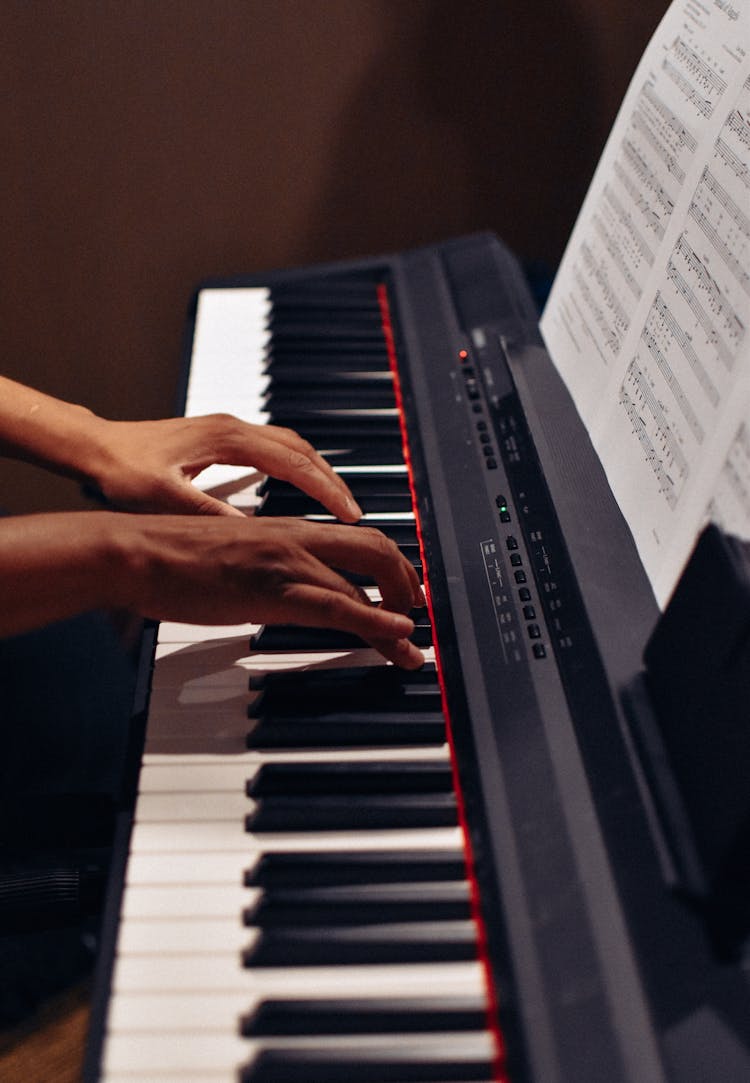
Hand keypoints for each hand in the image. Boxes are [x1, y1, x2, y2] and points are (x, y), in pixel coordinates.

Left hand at [88, 413, 362, 520]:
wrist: (94, 448)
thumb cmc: (122, 470)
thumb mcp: (166, 498)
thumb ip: (210, 514)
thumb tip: (254, 532)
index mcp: (228, 439)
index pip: (294, 463)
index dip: (326, 490)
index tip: (350, 513)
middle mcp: (234, 428)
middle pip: (302, 450)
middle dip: (332, 480)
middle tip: (355, 511)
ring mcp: (228, 431)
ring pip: (291, 446)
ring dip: (317, 471)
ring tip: (337, 501)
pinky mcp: (220, 439)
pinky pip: (274, 449)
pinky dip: (297, 467)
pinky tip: (299, 487)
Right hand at [115, 514, 424, 667]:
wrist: (135, 552)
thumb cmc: (172, 559)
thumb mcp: (234, 559)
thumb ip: (267, 571)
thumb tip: (286, 593)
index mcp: (287, 528)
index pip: (358, 539)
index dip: (392, 566)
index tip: (404, 594)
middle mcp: (296, 538)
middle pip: (377, 549)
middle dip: (408, 584)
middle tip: (418, 616)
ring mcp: (287, 563)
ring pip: (365, 582)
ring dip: (398, 617)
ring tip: (410, 647)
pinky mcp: (272, 591)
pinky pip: (338, 606)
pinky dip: (374, 622)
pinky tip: (394, 636)